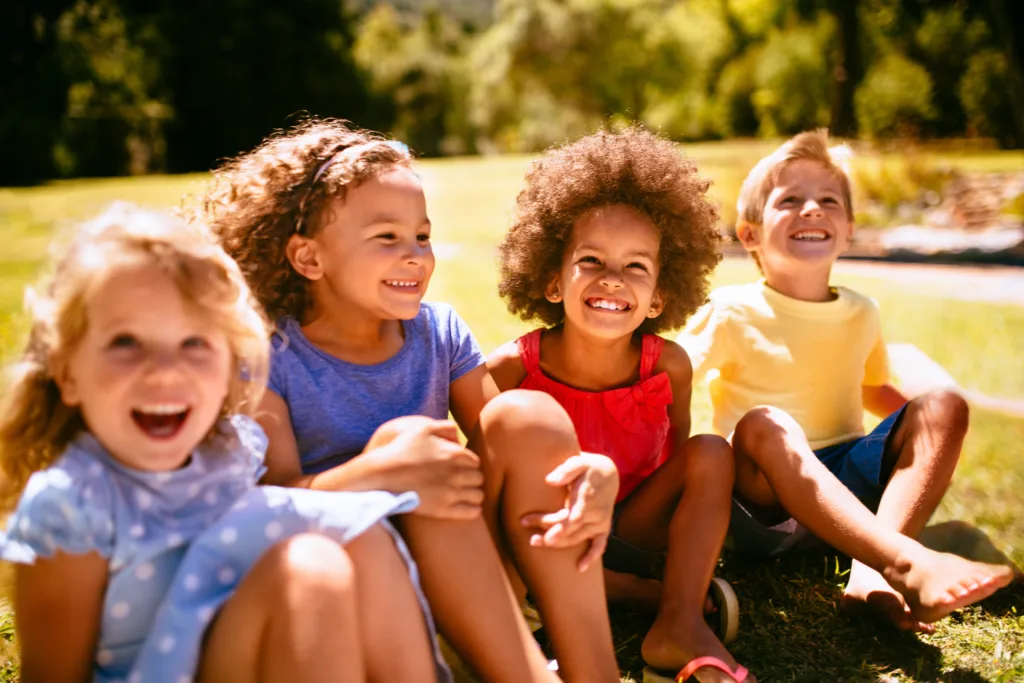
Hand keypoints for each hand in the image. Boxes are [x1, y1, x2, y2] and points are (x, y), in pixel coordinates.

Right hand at [376, 418, 484, 519]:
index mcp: (455, 454)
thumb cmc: (402, 450)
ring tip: (463, 494)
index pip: (476, 462)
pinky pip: (471, 512)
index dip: (468, 466)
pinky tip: (466, 506)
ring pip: (478, 496)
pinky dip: (473, 510)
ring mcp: (451, 493)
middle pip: (478, 479)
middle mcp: (457, 473)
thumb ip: (446, 428)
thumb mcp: (423, 428)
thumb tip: (459, 438)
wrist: (382, 475)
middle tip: (461, 482)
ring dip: (473, 494)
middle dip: (472, 479)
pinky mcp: (443, 509)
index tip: (459, 469)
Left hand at [520, 453, 618, 571]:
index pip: (570, 515)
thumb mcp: (579, 462)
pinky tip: (580, 568)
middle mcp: (595, 512)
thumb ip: (565, 470)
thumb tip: (549, 480)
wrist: (608, 474)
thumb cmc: (587, 468)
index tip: (534, 526)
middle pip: (570, 528)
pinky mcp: (603, 528)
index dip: (552, 522)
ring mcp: (600, 522)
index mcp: (587, 496)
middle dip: (550, 535)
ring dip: (558, 544)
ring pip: (577, 538)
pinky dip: (591, 557)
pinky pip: (599, 546)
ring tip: (535, 543)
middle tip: (531, 540)